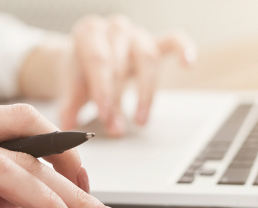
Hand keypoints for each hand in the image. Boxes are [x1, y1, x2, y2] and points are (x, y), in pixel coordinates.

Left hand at [19, 15, 195, 136]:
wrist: (86, 57)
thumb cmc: (81, 70)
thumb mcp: (71, 87)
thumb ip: (70, 108)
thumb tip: (70, 128)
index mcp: (89, 33)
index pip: (99, 61)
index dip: (103, 90)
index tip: (105, 115)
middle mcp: (115, 29)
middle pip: (121, 63)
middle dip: (118, 99)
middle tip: (116, 127)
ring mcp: (137, 34)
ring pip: (147, 58)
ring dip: (145, 93)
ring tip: (140, 120)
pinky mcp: (155, 42)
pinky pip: (174, 40)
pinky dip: (184, 50)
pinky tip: (188, 64)